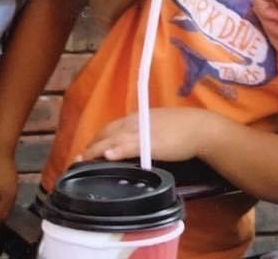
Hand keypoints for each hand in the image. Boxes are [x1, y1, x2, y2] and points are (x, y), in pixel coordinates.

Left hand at [77, 108, 211, 163]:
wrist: (200, 128)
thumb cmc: (181, 129)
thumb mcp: (156, 127)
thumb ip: (141, 133)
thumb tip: (130, 146)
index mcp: (135, 118)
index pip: (109, 128)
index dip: (95, 139)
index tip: (85, 150)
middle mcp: (134, 122)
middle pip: (105, 133)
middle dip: (90, 146)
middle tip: (78, 160)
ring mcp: (141, 132)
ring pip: (112, 139)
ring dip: (95, 150)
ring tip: (82, 160)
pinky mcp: (149, 143)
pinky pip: (128, 146)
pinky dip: (116, 150)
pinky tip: (107, 155)